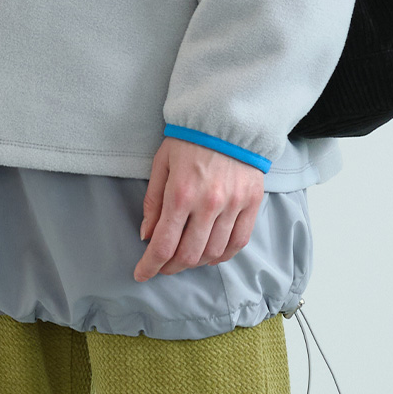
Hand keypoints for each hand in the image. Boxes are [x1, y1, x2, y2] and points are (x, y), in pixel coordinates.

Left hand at [134, 136, 265, 279]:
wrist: (228, 119)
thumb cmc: (190, 140)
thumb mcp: (161, 164)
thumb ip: (153, 202)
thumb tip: (147, 234)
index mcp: (181, 193)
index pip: (164, 244)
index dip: (150, 265)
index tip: (141, 274)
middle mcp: (209, 204)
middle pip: (188, 255)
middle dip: (170, 267)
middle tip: (162, 267)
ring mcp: (233, 205)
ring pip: (213, 252)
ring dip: (195, 263)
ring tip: (184, 259)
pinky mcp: (251, 203)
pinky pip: (238, 242)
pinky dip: (222, 256)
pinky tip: (210, 255)